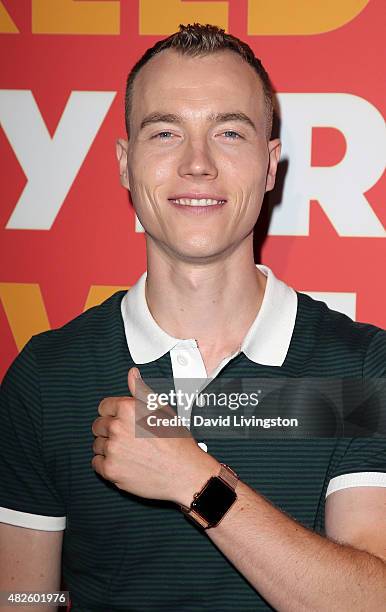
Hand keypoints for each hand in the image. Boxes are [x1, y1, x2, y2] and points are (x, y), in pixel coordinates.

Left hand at [91, 367, 219, 505]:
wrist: (184, 472)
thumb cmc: (176, 442)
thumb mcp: (161, 409)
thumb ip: (141, 390)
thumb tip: (132, 374)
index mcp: (128, 409)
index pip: (104, 406)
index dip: (114, 413)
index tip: (121, 420)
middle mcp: (117, 428)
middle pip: (98, 425)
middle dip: (110, 430)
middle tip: (127, 437)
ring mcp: (113, 450)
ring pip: (97, 445)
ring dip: (108, 447)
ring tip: (129, 450)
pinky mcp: (111, 470)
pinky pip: (97, 463)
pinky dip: (107, 464)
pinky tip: (124, 462)